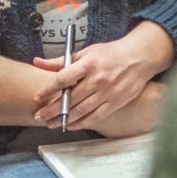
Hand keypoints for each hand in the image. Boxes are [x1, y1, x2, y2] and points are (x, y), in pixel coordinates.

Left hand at [43, 23, 174, 129]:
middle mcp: (98, 79)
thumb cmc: (111, 54)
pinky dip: (82, 123)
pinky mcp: (116, 102)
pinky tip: (70, 125)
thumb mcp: (86, 52)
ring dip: (63, 119)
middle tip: (39, 116)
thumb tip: (38, 62)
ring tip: (50, 123)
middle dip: (51, 109)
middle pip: (70, 98)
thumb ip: (61, 60)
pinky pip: (96, 116)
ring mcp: (108, 92)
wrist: (139, 57)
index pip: (63, 79)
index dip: (47, 90)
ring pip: (81, 110)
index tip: (37, 98)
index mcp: (89, 64)